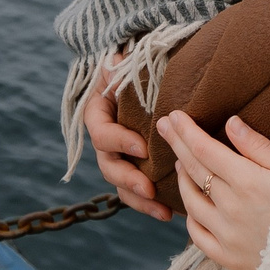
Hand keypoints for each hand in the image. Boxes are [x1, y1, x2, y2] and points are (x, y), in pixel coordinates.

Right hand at [83, 56, 170, 219]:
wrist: (140, 75)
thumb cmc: (135, 65)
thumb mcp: (128, 61)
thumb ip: (124, 63)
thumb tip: (120, 57)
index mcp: (98, 113)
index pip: (102, 133)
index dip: (120, 141)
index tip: (143, 148)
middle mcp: (105, 139)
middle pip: (108, 166)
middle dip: (128, 180)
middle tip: (149, 188)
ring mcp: (118, 156)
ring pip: (121, 186)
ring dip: (140, 201)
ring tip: (164, 212)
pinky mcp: (135, 168)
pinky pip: (137, 191)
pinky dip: (151, 204)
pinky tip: (172, 213)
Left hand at [160, 111, 269, 269]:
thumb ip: (259, 147)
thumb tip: (231, 122)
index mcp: (248, 181)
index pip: (205, 149)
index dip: (186, 131)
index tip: (174, 116)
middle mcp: (231, 207)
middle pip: (193, 169)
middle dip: (177, 144)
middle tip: (164, 126)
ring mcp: (227, 235)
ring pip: (191, 201)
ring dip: (182, 178)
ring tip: (181, 162)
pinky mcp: (228, 258)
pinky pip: (197, 234)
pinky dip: (190, 215)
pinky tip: (192, 203)